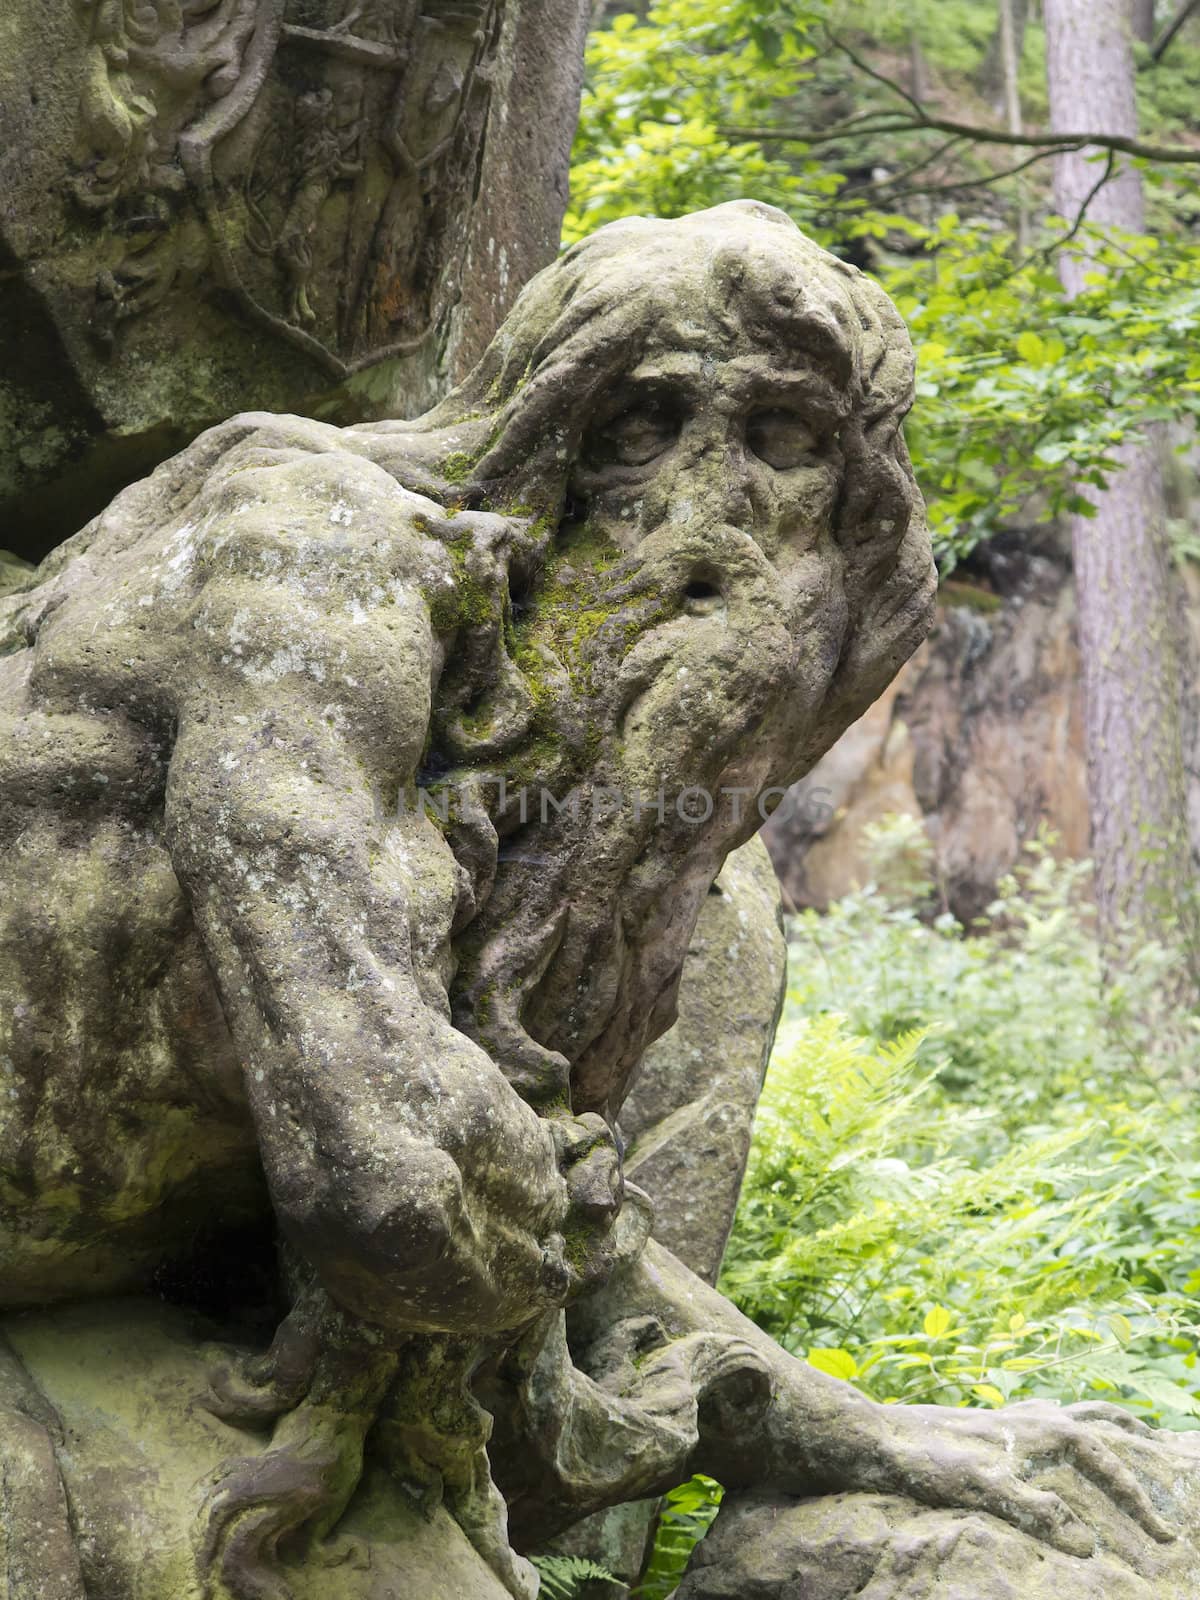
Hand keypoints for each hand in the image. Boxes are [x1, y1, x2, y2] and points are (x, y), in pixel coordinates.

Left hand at [864, 1397, 1174, 1556]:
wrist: (885, 1435)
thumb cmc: (934, 1462)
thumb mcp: (988, 1492)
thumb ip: (1038, 1513)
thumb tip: (1086, 1545)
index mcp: (1047, 1429)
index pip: (1110, 1465)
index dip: (1140, 1502)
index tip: (1164, 1535)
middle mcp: (1040, 1413)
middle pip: (1105, 1421)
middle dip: (1140, 1443)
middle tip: (1170, 1460)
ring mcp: (1019, 1414)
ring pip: (1080, 1411)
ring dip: (1112, 1425)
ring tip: (1134, 1440)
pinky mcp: (1001, 1422)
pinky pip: (1054, 1418)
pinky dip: (1078, 1427)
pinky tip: (1069, 1446)